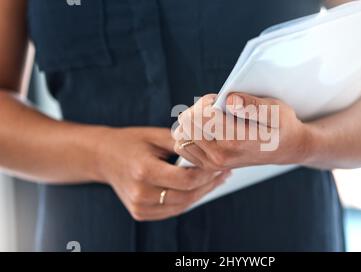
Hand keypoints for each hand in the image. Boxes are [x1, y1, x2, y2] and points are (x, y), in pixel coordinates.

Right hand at [94, 127, 229, 220]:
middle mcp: (140, 192)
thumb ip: (183, 143)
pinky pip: (173, 210)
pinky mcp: (140, 213)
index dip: (207, 174)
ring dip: (202, 193)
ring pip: (183, 206)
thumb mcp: (156, 136)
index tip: (218, 164)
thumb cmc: (130, 142)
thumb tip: (210, 149)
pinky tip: (199, 188)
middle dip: (209, 184)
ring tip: (216, 180)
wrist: (103, 157)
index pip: (186, 180)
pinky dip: (188, 200)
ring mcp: (139, 206)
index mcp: (143, 170)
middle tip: (223, 172)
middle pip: (187, 195)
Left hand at [174, 93, 312, 170]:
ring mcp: (212, 164)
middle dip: (197, 110)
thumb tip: (229, 100)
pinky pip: (183, 146)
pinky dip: (190, 134)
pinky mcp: (207, 165)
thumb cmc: (280, 126)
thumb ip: (251, 105)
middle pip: (186, 125)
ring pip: (181, 136)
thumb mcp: (274, 110)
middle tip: (216, 108)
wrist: (285, 148)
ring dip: (191, 122)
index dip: (206, 102)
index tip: (220, 100)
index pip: (198, 116)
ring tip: (212, 119)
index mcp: (234, 141)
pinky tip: (206, 129)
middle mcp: (220, 156)